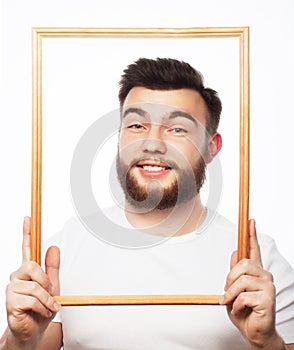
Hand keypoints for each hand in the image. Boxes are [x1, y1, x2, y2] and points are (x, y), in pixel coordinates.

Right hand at [5, 217, 60, 348]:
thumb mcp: (53, 286)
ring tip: (47, 306)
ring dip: (46, 298)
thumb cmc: (42, 308)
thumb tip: (54, 247)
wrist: (34, 331)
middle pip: (32, 266)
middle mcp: (18, 276)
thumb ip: (53, 267)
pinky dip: (42, 307)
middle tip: (50, 293)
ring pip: (34, 286)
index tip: (27, 218)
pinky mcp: (10, 301)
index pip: (27, 248)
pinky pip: (32, 299)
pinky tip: (40, 312)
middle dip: (45, 281)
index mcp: (29, 270)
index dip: (27, 233)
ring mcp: (12, 288)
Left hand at [219, 219, 282, 348]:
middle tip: (227, 292)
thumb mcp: (234, 289)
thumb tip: (235, 253)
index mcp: (256, 273)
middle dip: (229, 278)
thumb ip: (235, 273)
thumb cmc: (245, 311)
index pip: (254, 249)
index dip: (252, 234)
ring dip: (230, 294)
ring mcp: (268, 287)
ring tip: (231, 303)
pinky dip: (236, 305)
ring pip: (241, 280)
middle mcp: (265, 277)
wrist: (254, 333)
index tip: (250, 220)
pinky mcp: (268, 299)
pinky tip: (241, 310)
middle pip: (243, 264)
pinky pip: (243, 296)